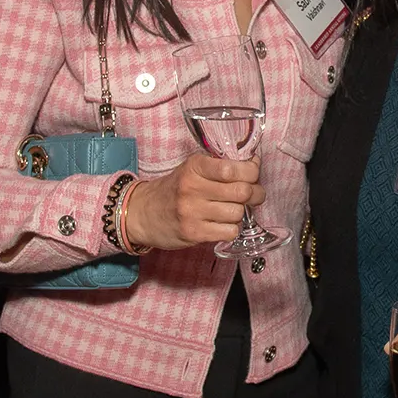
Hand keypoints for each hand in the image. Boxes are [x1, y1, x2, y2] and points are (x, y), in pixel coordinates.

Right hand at [122, 154, 264, 249]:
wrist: (143, 213)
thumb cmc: (174, 190)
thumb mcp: (192, 169)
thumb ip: (220, 165)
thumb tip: (254, 165)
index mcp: (195, 166)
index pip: (234, 168)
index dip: (252, 171)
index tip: (253, 174)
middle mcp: (192, 187)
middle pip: (242, 191)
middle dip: (255, 194)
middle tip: (253, 195)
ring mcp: (192, 212)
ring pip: (238, 213)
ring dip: (240, 213)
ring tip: (231, 210)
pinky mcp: (193, 233)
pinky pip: (229, 232)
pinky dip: (231, 229)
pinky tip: (222, 224)